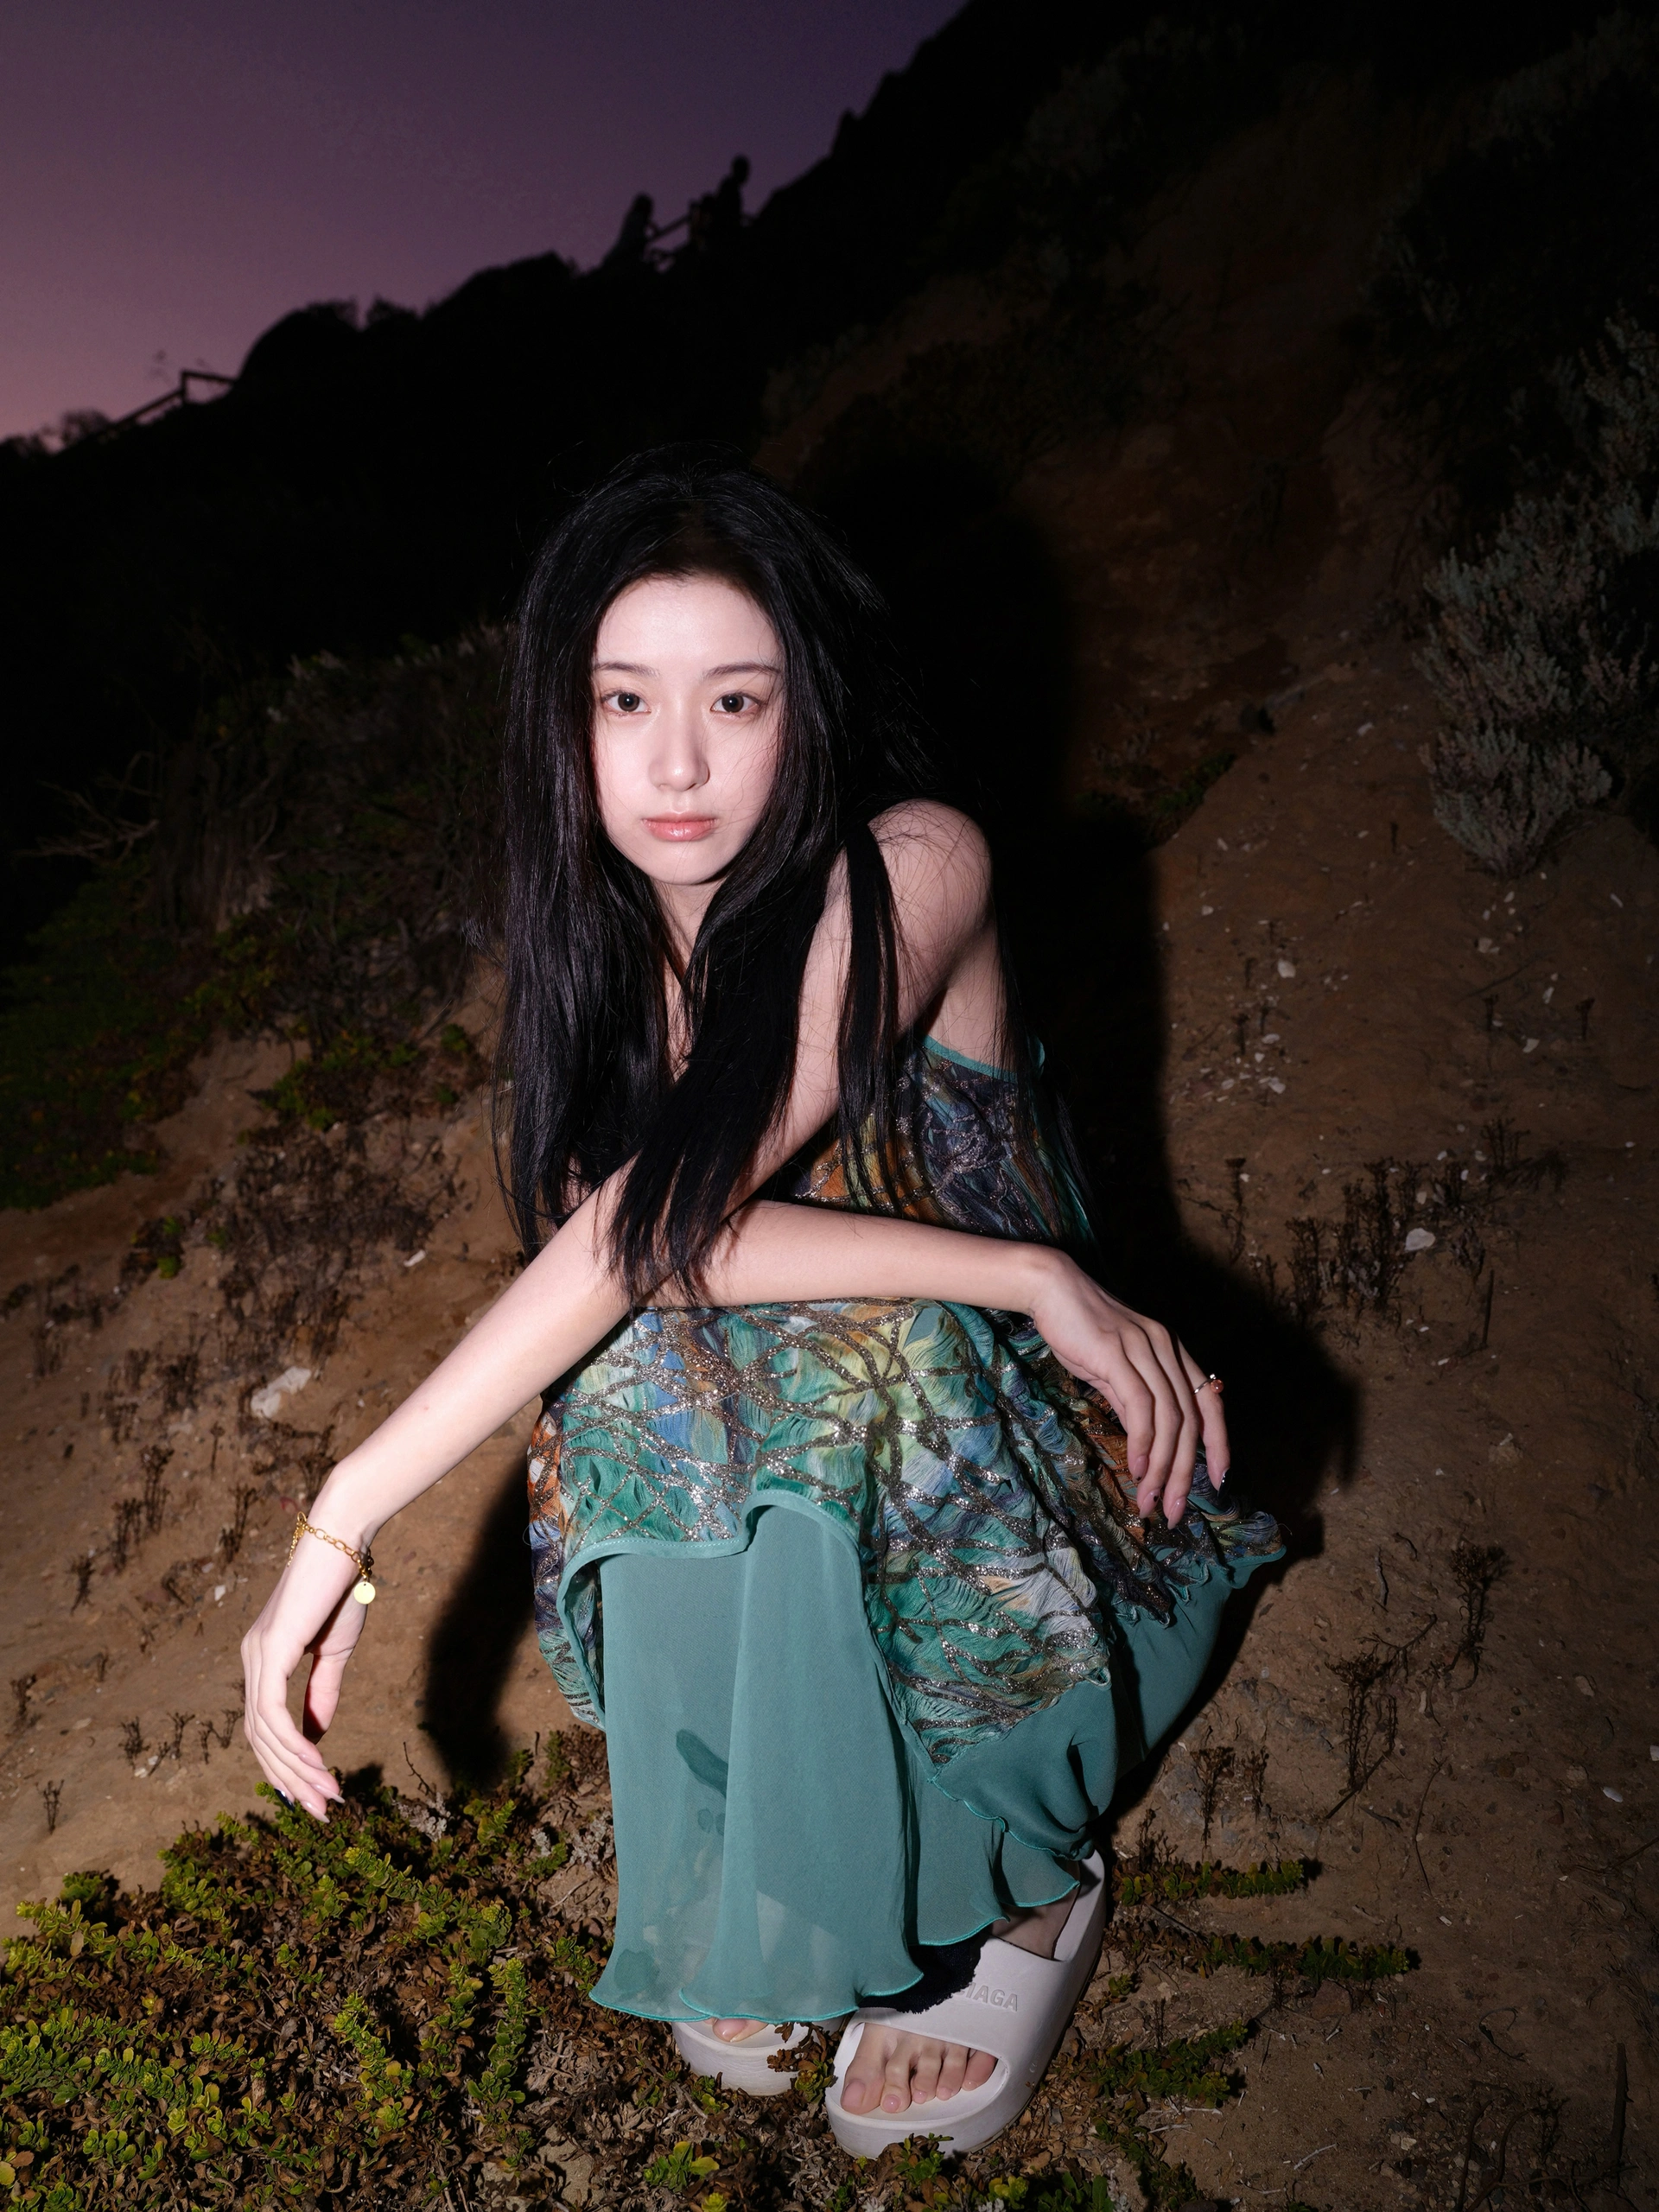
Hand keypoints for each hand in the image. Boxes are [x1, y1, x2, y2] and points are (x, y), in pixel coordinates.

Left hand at [240, 1535, 368, 1818]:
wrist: (345, 1541)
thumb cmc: (342, 1587)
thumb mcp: (334, 1651)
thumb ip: (321, 1692)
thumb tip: (315, 1736)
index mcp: (265, 1660)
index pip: (267, 1727)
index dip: (286, 1765)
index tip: (313, 1794)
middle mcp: (252, 1661)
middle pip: (261, 1739)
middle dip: (291, 1780)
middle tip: (322, 1810)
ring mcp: (256, 1656)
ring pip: (265, 1733)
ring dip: (297, 1770)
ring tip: (327, 1795)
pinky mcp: (270, 1651)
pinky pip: (274, 1713)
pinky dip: (294, 1744)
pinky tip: (317, 1764)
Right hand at [1026, 1252, 1227, 1524]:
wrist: (1052, 1288)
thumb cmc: (1080, 1329)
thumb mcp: (1114, 1369)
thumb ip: (1134, 1401)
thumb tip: (1147, 1444)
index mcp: (1173, 1350)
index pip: (1209, 1402)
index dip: (1219, 1443)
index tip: (1217, 1481)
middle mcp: (1167, 1348)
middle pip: (1190, 1420)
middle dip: (1185, 1472)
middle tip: (1174, 1510)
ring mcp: (1145, 1348)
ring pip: (1170, 1418)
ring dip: (1164, 1467)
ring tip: (1151, 1500)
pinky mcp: (1118, 1353)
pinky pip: (1141, 1404)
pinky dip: (1144, 1440)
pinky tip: (1138, 1467)